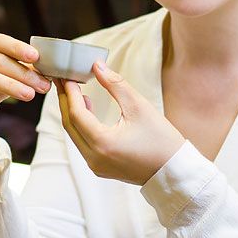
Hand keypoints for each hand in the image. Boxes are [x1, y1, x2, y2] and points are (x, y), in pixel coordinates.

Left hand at [56, 62, 185, 185]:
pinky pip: (83, 143)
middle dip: (65, 100)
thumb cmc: (162, 140)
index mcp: (102, 143)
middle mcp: (94, 158)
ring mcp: (95, 166)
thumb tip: (97, 66)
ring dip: (72, 112)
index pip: (76, 113)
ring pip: (74, 135)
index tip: (67, 75)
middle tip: (63, 78)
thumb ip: (115, 85)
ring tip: (72, 89)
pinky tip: (86, 108)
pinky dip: (80, 125)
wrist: (175, 171)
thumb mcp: (139, 107)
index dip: (70, 92)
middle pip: (70, 125)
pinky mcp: (100, 168)